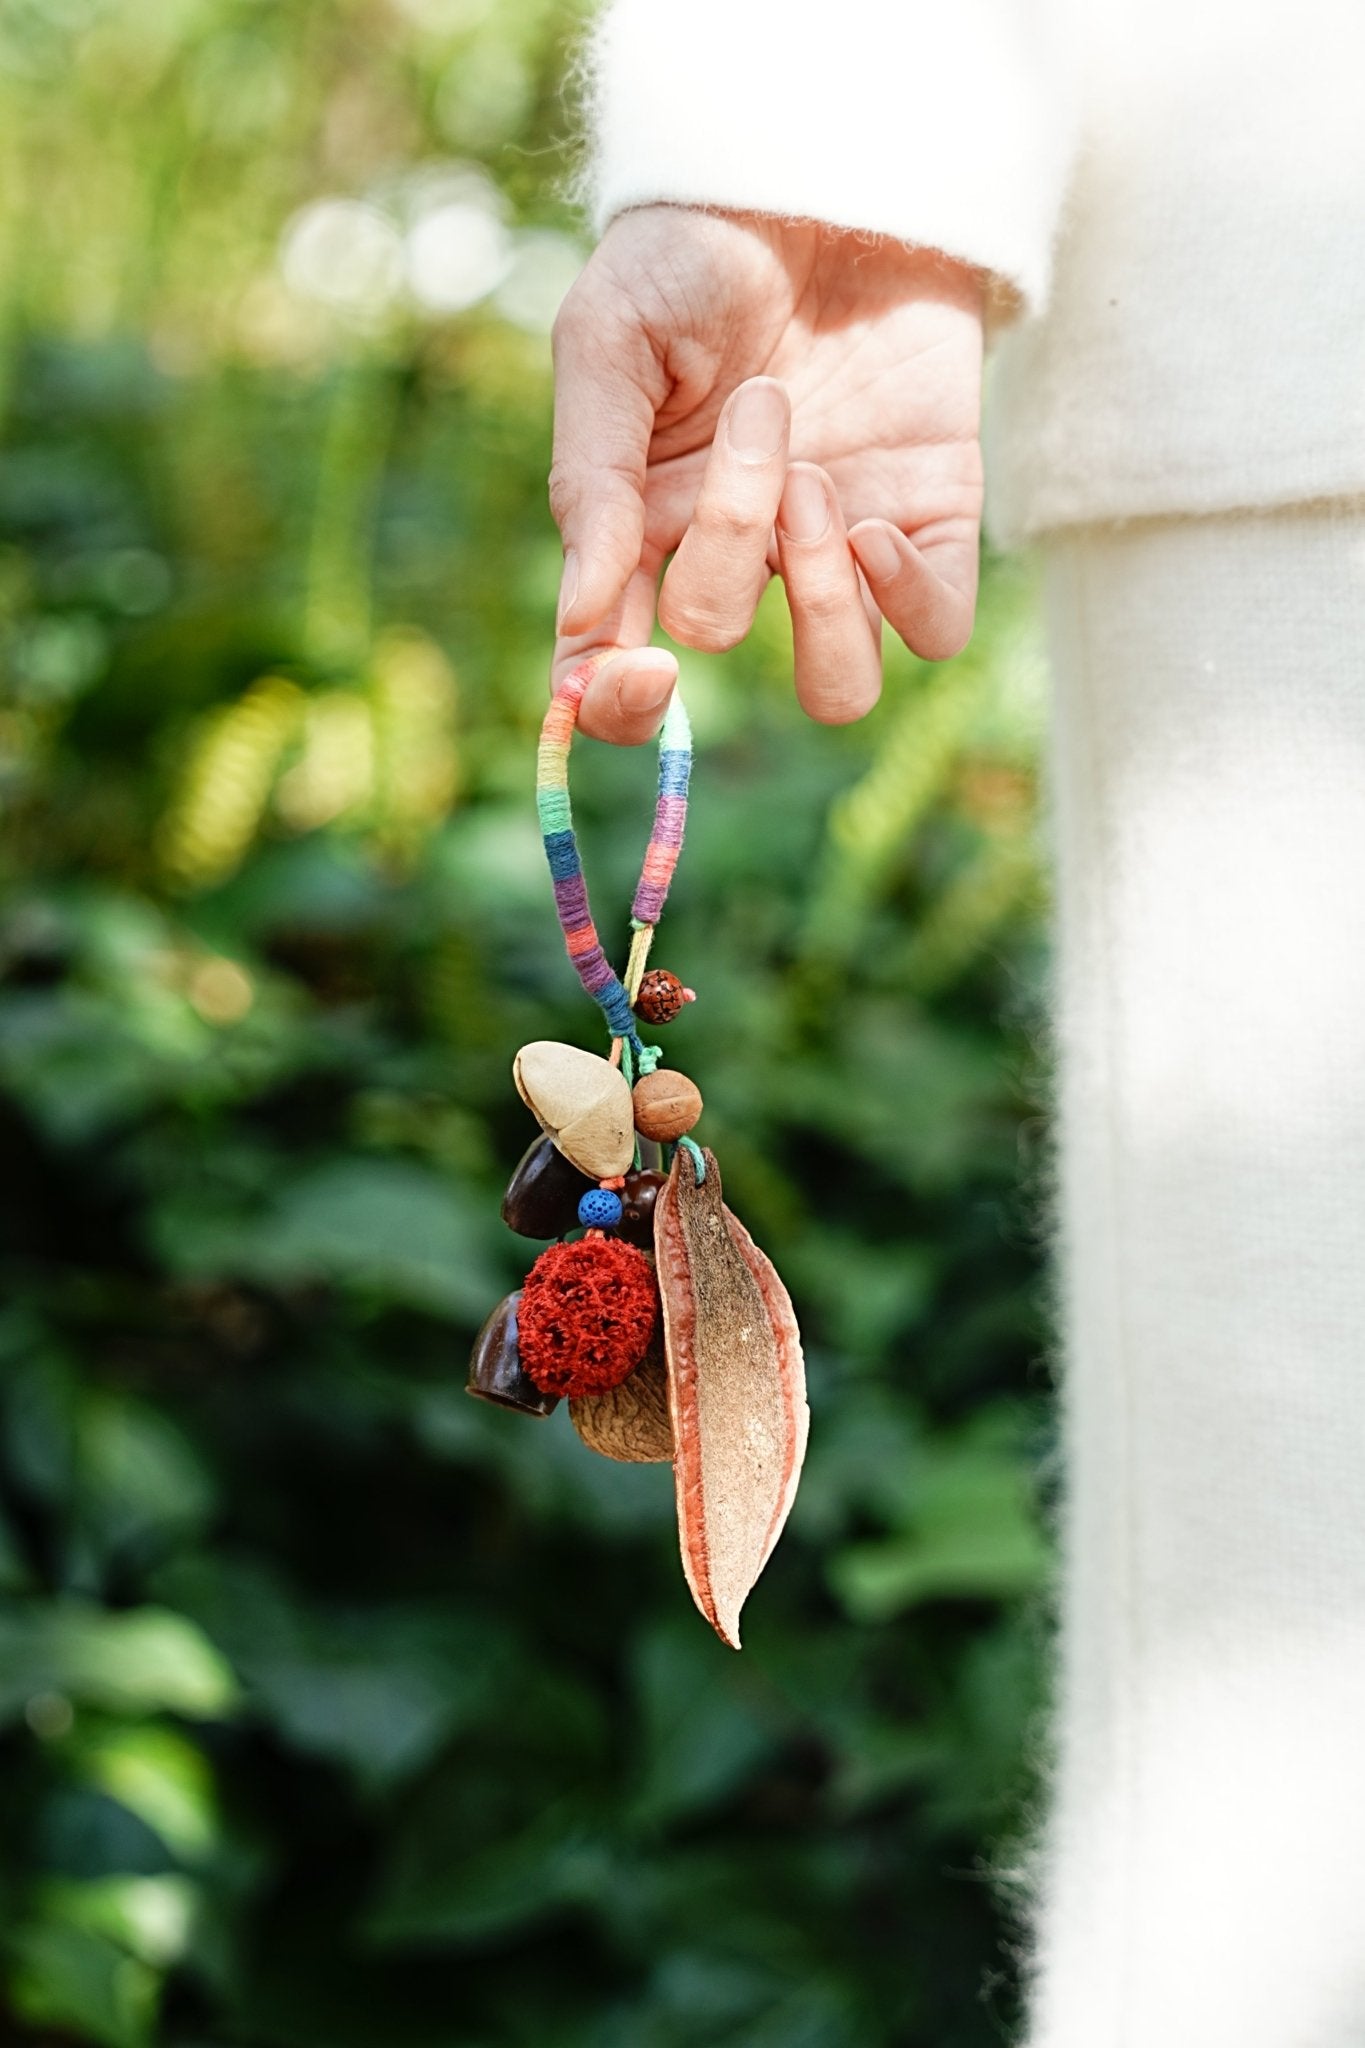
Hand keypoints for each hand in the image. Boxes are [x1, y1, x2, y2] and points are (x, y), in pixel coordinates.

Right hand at [549, 205, 983, 742]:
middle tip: (761, 411)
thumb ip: (587, 479)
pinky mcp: (930, 524)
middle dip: (734, 534)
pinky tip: (879, 521)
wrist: (820, 172)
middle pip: (718, 638)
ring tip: (821, 484)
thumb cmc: (695, 253)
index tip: (642, 672)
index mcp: (640, 530)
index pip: (612, 672)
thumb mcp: (609, 339)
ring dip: (825, 604)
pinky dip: (910, 598)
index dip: (616, 705)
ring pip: (838, 687)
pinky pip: (934, 631)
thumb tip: (583, 620)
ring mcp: (835, 553)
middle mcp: (738, 560)